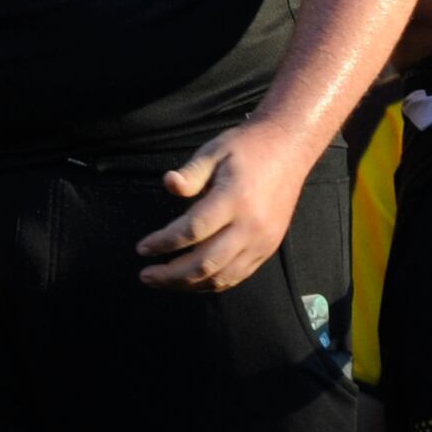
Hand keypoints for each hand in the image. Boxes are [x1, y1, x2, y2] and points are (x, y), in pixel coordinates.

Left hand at [139, 114, 314, 290]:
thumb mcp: (215, 150)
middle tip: (146, 275)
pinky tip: (192, 280)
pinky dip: (211, 283)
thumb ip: (191, 172)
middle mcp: (251, 225)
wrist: (290, 149)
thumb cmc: (246, 147)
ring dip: (189, 284)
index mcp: (235, 198)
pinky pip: (237, 276)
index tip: (142, 248)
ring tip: (163, 281)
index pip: (192, 230)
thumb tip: (169, 184)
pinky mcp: (268, 248)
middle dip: (171, 275)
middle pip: (206, 263)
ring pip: (221, 277)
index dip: (164, 243)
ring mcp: (262, 241)